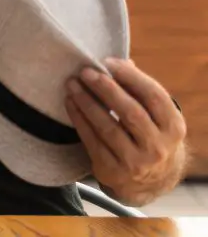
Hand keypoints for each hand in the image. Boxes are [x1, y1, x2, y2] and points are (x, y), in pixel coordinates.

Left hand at [66, 57, 186, 204]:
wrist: (149, 181)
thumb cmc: (149, 136)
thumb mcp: (156, 118)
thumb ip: (140, 92)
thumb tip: (122, 62)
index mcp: (174, 127)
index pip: (155, 97)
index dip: (131, 77)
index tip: (108, 62)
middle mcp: (159, 147)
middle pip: (130, 112)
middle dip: (105, 89)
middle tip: (85, 71)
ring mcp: (136, 162)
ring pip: (107, 127)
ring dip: (86, 102)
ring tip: (72, 84)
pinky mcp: (113, 171)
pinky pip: (92, 140)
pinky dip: (79, 119)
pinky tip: (70, 102)